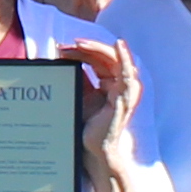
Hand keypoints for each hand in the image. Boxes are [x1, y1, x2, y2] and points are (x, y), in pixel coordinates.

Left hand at [67, 32, 144, 165]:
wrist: (91, 149)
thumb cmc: (86, 125)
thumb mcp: (79, 95)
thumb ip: (77, 77)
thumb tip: (65, 57)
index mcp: (109, 83)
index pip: (97, 59)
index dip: (81, 51)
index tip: (62, 48)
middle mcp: (120, 85)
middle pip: (105, 57)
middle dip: (86, 48)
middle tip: (67, 44)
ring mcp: (124, 91)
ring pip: (115, 60)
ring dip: (97, 49)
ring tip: (81, 43)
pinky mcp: (125, 97)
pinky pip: (127, 74)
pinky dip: (125, 57)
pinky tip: (119, 45)